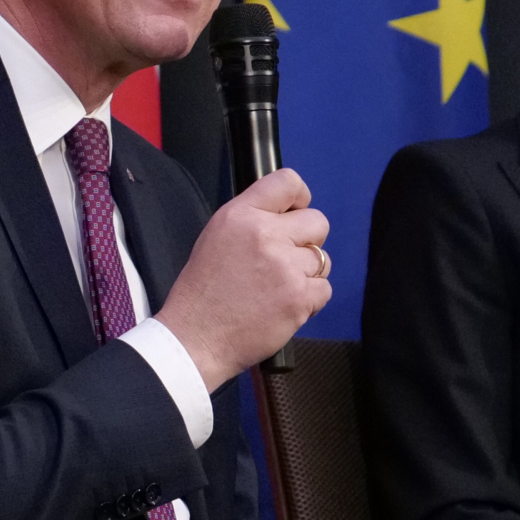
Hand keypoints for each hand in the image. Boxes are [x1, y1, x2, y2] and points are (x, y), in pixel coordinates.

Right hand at [156, 168, 332, 388]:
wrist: (195, 338)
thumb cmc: (202, 291)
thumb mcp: (217, 237)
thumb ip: (252, 219)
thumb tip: (287, 214)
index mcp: (241, 215)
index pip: (289, 181)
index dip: (299, 199)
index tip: (294, 215)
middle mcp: (266, 235)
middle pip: (318, 221)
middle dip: (307, 240)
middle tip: (286, 259)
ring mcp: (285, 267)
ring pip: (322, 259)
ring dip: (306, 273)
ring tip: (278, 288)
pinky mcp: (299, 298)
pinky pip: (324, 289)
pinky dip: (309, 300)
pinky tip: (283, 305)